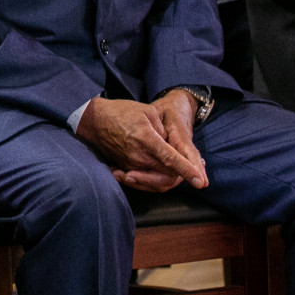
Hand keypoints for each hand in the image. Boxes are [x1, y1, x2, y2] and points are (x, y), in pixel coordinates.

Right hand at [75, 97, 207, 191]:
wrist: (93, 120)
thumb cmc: (121, 112)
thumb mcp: (148, 112)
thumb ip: (164, 131)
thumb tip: (174, 147)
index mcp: (146, 139)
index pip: (171, 159)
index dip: (187, 171)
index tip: (201, 183)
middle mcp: (138, 156)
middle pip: (167, 175)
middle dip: (183, 176)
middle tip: (197, 175)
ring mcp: (130, 164)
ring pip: (157, 181)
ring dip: (171, 179)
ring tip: (184, 173)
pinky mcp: (125, 168)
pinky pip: (145, 180)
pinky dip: (158, 180)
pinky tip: (166, 174)